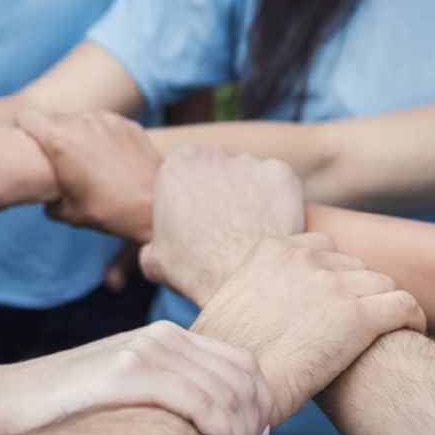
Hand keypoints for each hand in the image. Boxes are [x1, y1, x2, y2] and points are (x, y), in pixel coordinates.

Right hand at [0, 321, 272, 434]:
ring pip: (230, 395)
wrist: (1, 404)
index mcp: (163, 336)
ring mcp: (147, 350)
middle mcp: (162, 336)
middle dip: (252, 427)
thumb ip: (160, 395)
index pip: (242, 363)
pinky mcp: (131, 372)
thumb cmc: (57, 411)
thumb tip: (196, 430)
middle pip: (244, 379)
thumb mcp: (121, 392)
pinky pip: (204, 405)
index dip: (259, 405)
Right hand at [15, 109, 160, 241]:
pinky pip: (105, 125)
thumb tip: (46, 196)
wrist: (155, 205)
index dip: (23, 131)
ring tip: (90, 163)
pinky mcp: (127, 123)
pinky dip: (102, 138)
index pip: (25, 117)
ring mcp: (106, 119)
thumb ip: (48, 198)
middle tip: (60, 162)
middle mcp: (81, 122)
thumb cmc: (108, 210)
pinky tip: (112, 161)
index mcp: (59, 140)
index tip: (28, 146)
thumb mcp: (68, 212)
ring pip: (80, 121)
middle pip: (53, 120)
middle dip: (53, 137)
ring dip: (79, 136)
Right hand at [140, 146, 304, 304]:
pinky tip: (270, 224)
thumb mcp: (153, 260)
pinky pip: (278, 182)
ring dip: (250, 191)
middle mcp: (211, 156)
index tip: (197, 209)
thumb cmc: (193, 270)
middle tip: (225, 219)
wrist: (241, 278)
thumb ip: (154, 241)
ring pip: (249, 172)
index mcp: (174, 168)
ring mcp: (248, 161)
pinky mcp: (280, 173)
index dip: (192, 186)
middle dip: (221, 184)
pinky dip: (277, 198)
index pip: (184, 163)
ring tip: (251, 226)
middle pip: (217, 163)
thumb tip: (156, 247)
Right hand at [193, 234, 426, 423]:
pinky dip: (412, 319)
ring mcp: (331, 285)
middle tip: (353, 326)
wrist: (230, 390)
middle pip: (353, 265)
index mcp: (269, 251)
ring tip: (382, 333)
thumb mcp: (228, 308)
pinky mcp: (357, 317)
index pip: (320, 248)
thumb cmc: (223, 363)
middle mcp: (302, 260)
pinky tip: (409, 334)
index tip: (332, 301)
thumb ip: (255, 293)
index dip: (331, 276)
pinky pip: (405, 305)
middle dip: (355, 292)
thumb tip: (267, 313)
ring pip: (381, 284)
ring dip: (381, 306)